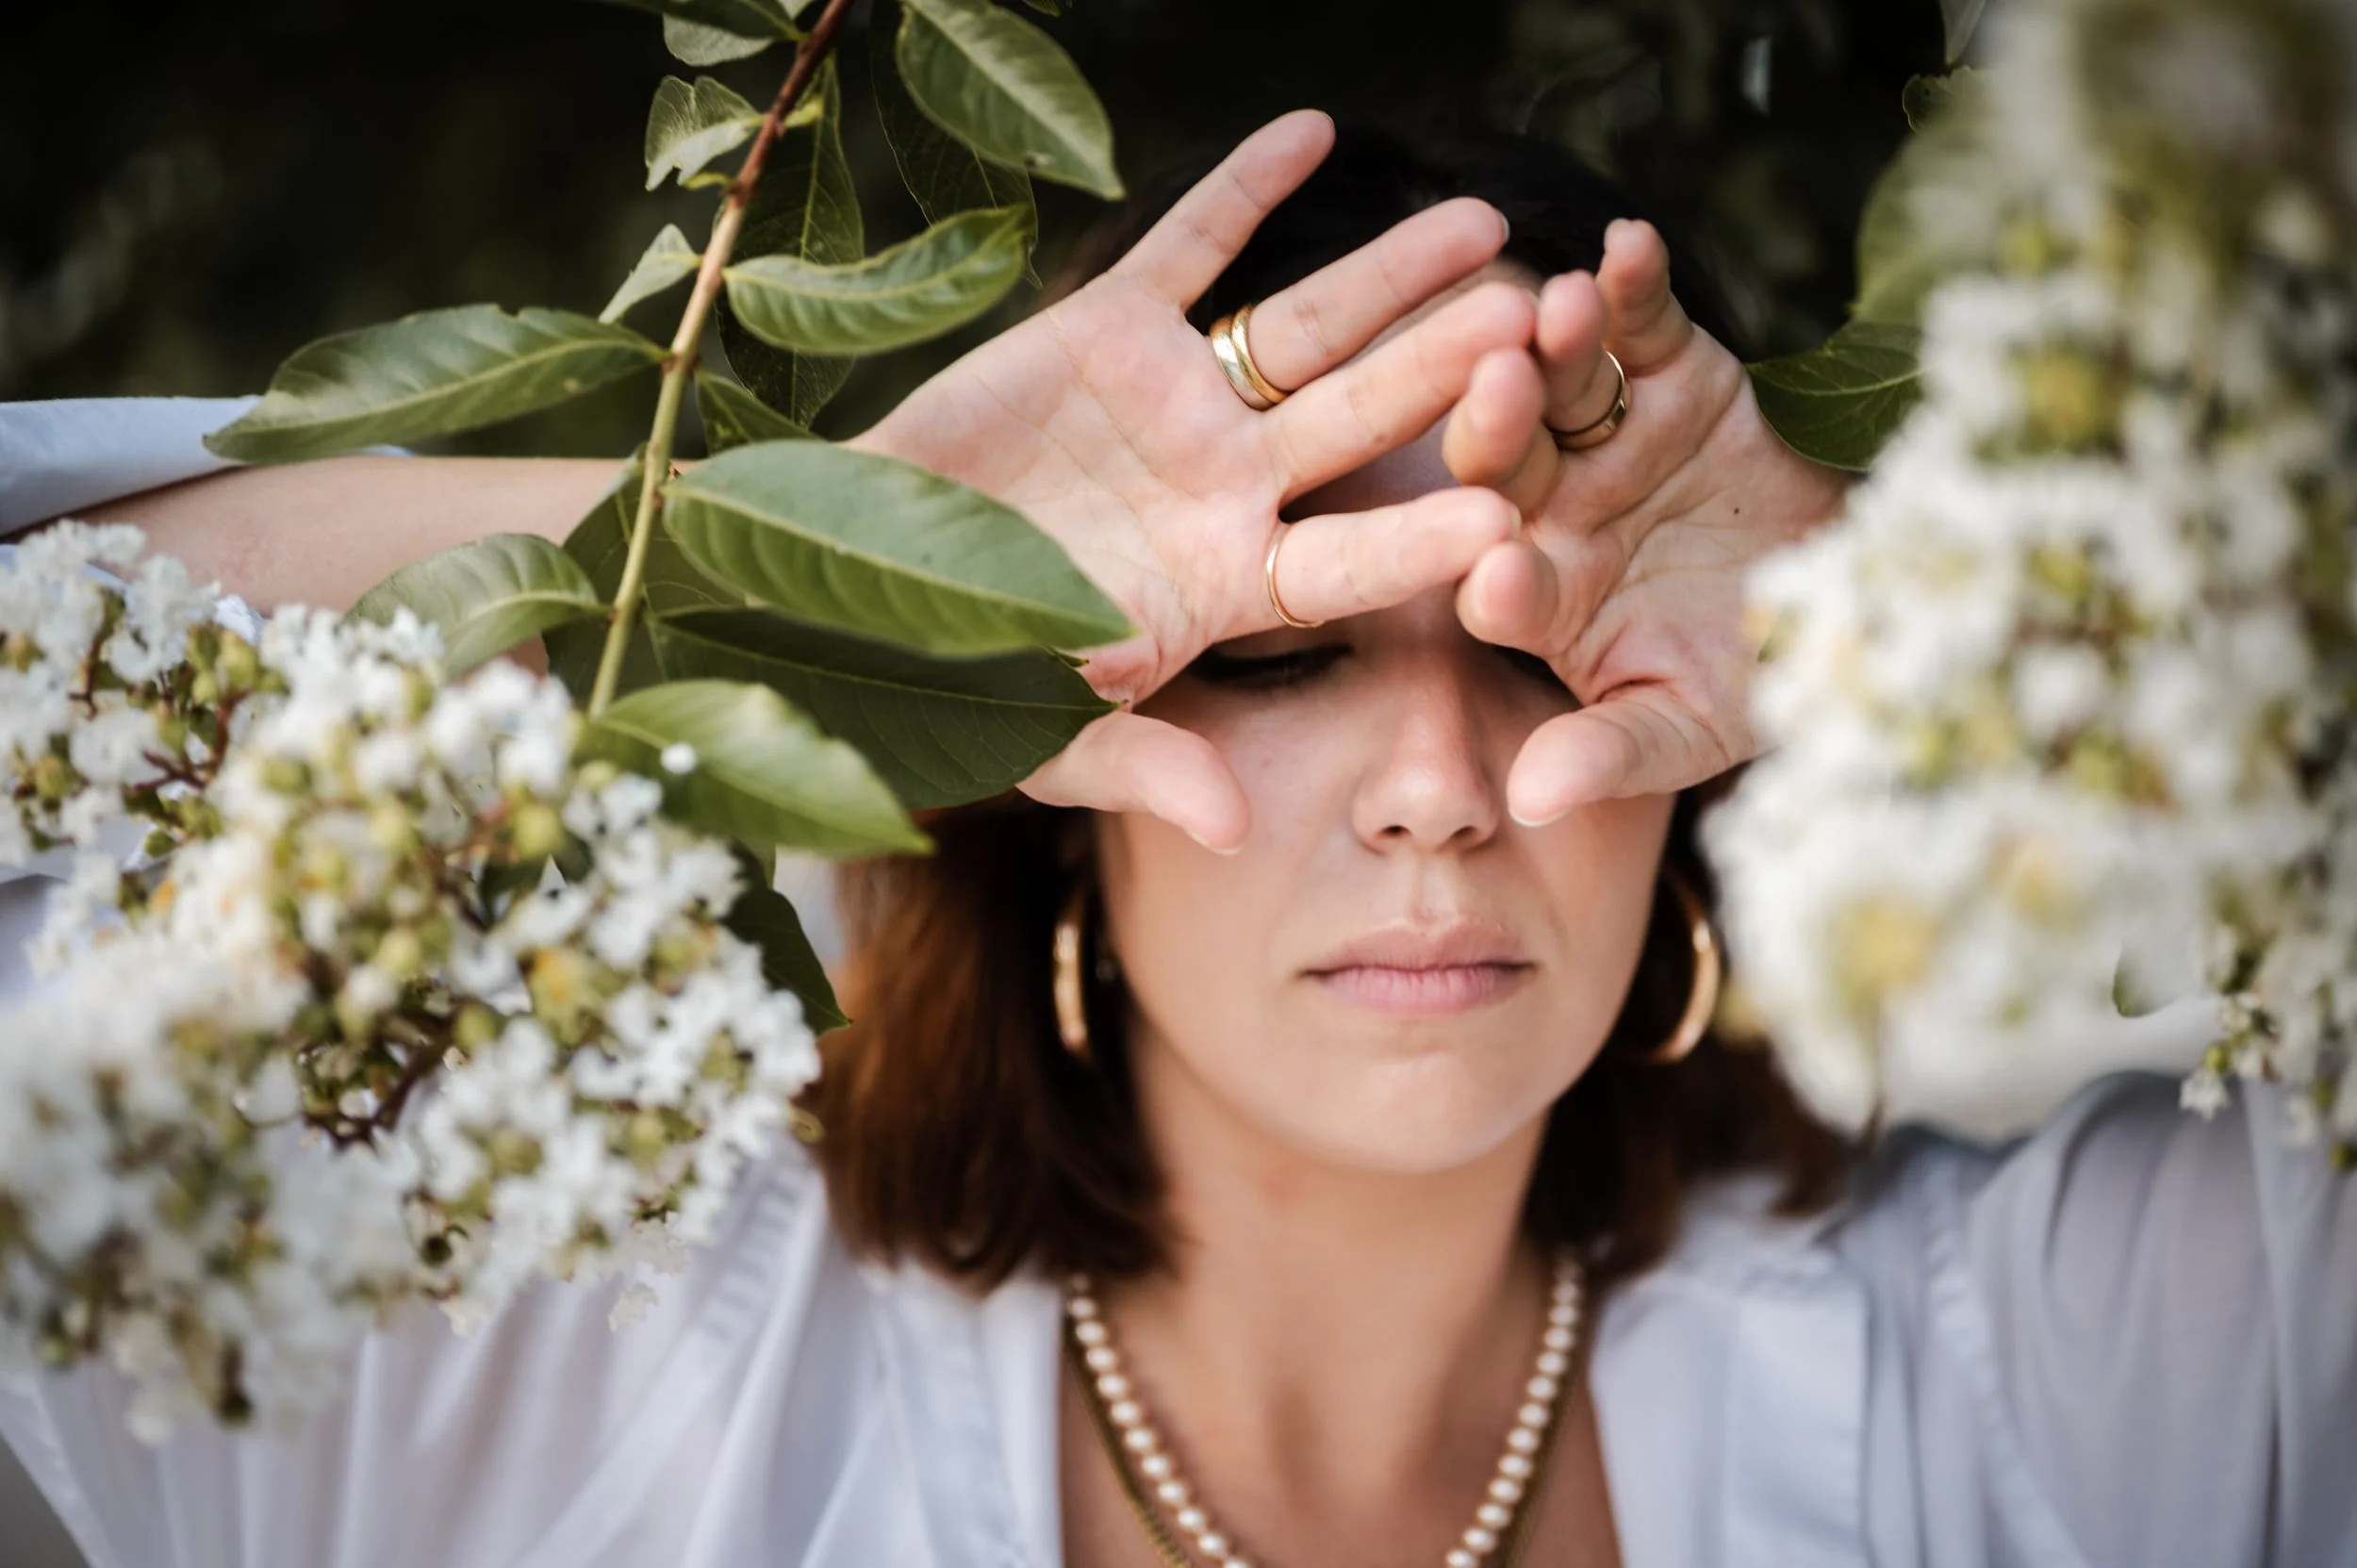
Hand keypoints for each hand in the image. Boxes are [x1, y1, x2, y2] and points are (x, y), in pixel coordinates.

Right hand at [855, 112, 1530, 850]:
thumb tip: (1234, 829)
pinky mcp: (1108, 332)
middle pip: (1360, 424)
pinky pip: (1192, 249)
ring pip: (1304, 327)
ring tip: (1481, 222)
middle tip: (1542, 329)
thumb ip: (1144, 767)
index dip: (1420, 542)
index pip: (1347, 564)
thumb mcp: (1043, 732)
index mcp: (1230, 587)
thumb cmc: (946, 679)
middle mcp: (1228, 488)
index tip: (1508, 523)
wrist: (846, 580)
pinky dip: (1244, 191)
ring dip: (1389, 275)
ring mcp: (1178, 405)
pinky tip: (1317, 131)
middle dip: (1446, 375)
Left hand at [1438, 219, 1852, 822]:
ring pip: (1565, 385)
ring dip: (1558, 344)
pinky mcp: (1668, 369)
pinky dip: (1635, 286)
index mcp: (1539, 600)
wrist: (1865, 601)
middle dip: (1500, 428)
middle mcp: (1553, 510)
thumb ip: (1609, 755)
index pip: (1499, 588)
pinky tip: (1627, 245)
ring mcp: (1606, 436)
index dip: (1500, 578)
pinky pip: (1641, 324)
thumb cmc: (1764, 681)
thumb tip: (1530, 801)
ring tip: (1557, 306)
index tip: (1503, 571)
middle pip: (1507, 467)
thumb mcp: (1691, 730)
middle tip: (1496, 390)